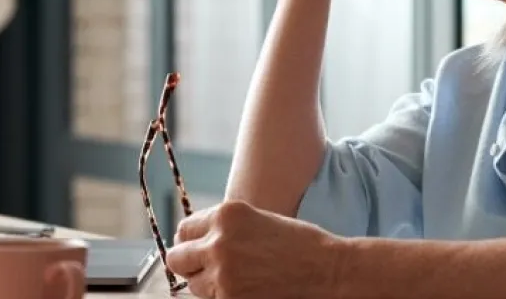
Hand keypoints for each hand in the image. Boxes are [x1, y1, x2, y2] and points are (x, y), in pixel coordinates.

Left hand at [164, 200, 343, 298]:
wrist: (328, 270)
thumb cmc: (299, 244)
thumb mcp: (257, 220)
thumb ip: (225, 228)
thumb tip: (194, 243)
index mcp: (226, 214)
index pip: (184, 231)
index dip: (191, 242)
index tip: (198, 250)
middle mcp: (218, 241)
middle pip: (177, 258)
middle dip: (190, 264)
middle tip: (207, 269)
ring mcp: (222, 273)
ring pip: (193, 284)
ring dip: (207, 284)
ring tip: (236, 280)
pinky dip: (223, 297)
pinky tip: (246, 290)